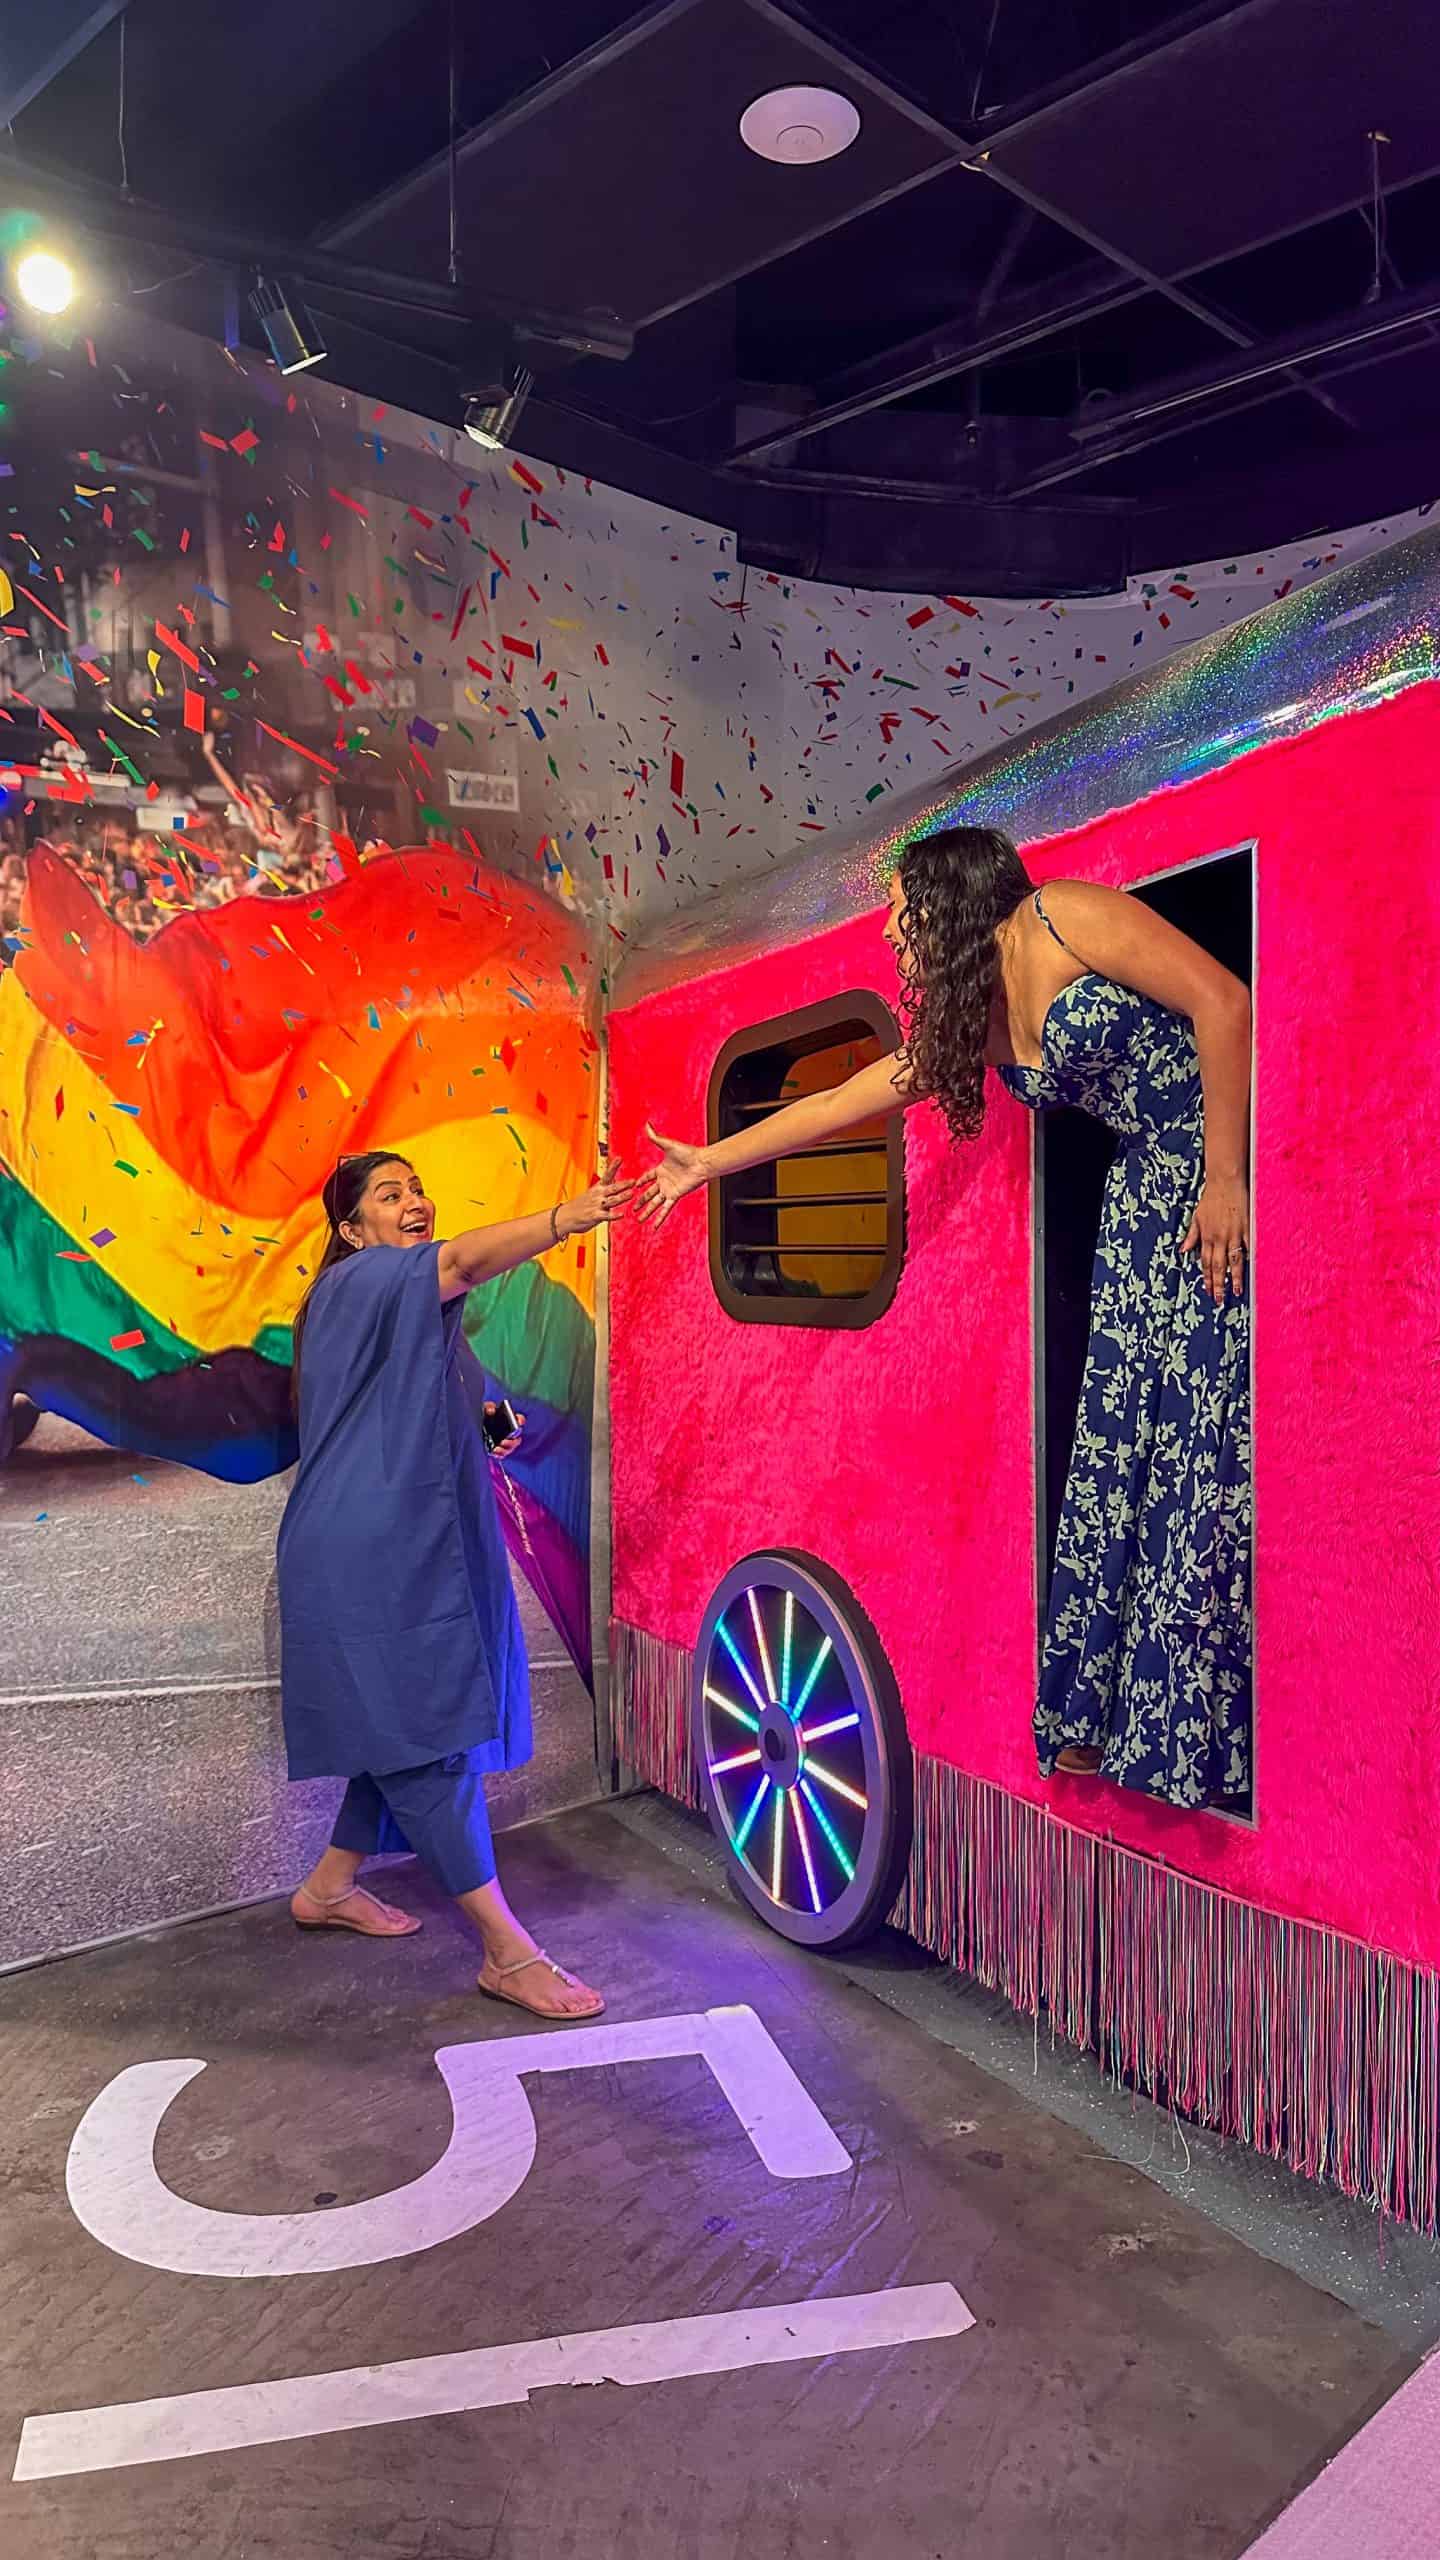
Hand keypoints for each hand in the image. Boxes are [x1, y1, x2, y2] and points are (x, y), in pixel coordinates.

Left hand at [483, 1403, 525, 1459]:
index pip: (519, 1420)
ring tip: (496, 1449)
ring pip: (510, 1448)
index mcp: (510, 1420)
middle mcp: (510, 1432)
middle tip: (503, 1441)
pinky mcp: (499, 1449)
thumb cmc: (483, 1416)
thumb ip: (488, 1407)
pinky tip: (493, 1452)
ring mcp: (505, 1442)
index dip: (520, 1420)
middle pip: (516, 1438)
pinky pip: (502, 1454)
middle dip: (512, 1441)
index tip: (518, 1422)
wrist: (473, 1426)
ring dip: (505, 1449)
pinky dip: (499, 1454)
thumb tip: (491, 1411)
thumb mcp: (484, 1409)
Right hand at [556, 1166, 634, 1238]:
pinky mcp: (595, 1216)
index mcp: (597, 1188)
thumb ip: (604, 1188)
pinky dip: (614, 1215)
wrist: (564, 1217)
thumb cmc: (579, 1206)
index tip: (620, 1158)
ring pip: (612, 1200)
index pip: (607, 1175)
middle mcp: (598, 1195)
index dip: (613, 1167)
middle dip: (624, 1185)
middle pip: (612, 1188)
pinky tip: (622, 1214)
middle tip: (634, 1181)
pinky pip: (606, 1216)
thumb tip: (614, 1178)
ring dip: (622, 1197)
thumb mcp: (591, 1193)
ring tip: (631, 1194)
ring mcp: (597, 1205)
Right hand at [636, 1124, 710, 1227]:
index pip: (646, 1178)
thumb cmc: (687, 1153)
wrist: (701, 1163)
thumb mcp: (667, 1144)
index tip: (631, 1187)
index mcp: (660, 1170)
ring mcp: (669, 1190)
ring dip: (646, 1212)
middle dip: (639, 1201)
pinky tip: (654, 1226)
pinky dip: (659, 1218)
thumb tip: (647, 1125)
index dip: (639, 1183)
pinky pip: (665, 1209)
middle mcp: (664, 1182)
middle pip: (648, 1194)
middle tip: (631, 1208)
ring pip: (654, 1203)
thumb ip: (655, 1137)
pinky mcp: (675, 1196)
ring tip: (638, 1220)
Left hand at [1182, 1172, 1248, 1303]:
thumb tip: (1183, 1250)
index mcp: (1207, 1236)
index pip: (1205, 1263)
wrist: (1225, 1182)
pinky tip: (1253, 1269)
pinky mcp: (1248, 1227)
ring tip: (1236, 1290)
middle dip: (1218, 1284)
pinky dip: (1251, 1257)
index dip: (1206, 1278)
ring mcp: (1235, 1233)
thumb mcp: (1196, 1217)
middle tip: (1220, 1299)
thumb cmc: (1211, 1199)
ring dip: (1234, 1276)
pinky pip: (1250, 1246)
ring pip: (1233, 1260)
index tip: (1208, 1291)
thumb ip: (1191, 1236)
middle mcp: (1220, 1238)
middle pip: (1218, 1266)